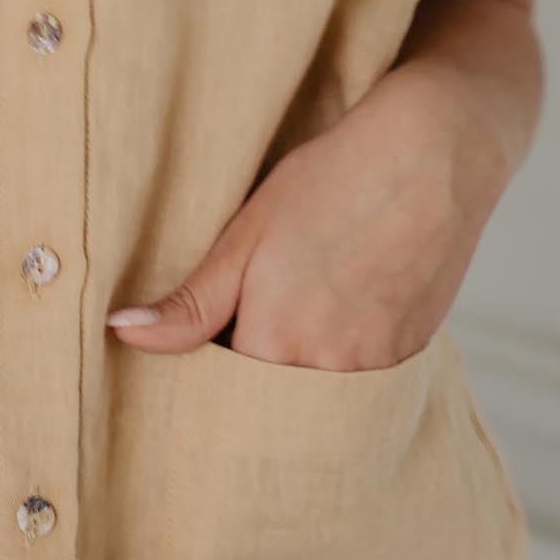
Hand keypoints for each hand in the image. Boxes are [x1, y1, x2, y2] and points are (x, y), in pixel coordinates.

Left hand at [105, 59, 502, 370]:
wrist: (435, 152)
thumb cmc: (333, 181)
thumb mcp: (246, 234)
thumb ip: (189, 302)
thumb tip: (123, 333)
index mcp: (276, 346)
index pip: (221, 397)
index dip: (204, 376)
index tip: (197, 351)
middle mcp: (329, 373)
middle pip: (270, 407)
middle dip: (249, 383)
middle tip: (245, 325)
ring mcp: (378, 369)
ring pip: (315, 395)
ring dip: (296, 370)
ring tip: (295, 310)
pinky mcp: (411, 354)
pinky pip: (360, 382)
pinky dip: (339, 361)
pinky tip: (337, 309)